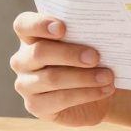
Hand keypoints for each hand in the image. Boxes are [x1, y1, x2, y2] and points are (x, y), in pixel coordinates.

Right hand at [10, 12, 115, 126]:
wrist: (100, 89)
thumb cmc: (92, 57)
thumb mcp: (89, 42)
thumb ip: (86, 33)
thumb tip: (104, 27)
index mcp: (32, 36)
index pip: (23, 25)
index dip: (39, 24)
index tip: (62, 28)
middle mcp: (23, 59)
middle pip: (38, 52)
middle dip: (69, 54)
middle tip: (95, 57)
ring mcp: (25, 84)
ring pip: (51, 78)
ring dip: (83, 77)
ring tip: (107, 76)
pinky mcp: (36, 106)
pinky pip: (60, 99)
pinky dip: (86, 94)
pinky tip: (105, 89)